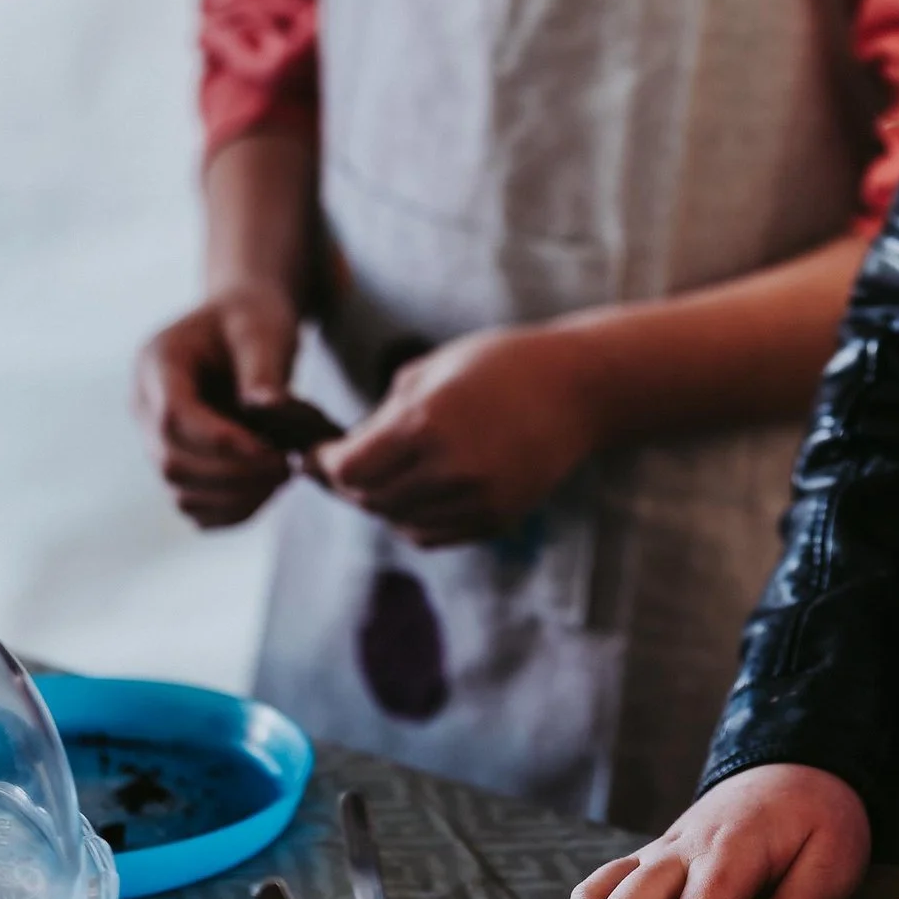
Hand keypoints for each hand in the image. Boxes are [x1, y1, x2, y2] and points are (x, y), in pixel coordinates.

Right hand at [132, 284, 298, 528]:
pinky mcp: (176, 463)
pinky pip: (194, 506)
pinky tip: (267, 489)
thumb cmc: (253, 318)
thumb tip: (268, 409)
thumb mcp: (262, 328)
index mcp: (158, 363)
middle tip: (287, 467)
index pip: (174, 418)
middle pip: (172, 462)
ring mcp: (155, 439)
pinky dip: (232, 510)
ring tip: (284, 474)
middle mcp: (145, 405)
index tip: (272, 453)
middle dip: (234, 476)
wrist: (242, 323)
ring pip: (180, 493)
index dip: (221, 443)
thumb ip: (263, 369)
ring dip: (236, 498)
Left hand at [314, 324, 596, 547]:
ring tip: (380, 478)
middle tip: (340, 467)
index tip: (318, 453)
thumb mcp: (434, 368)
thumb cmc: (502, 364)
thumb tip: (349, 449)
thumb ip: (387, 413)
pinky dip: (412, 520)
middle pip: (370, 499)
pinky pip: (433, 535)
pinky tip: (416, 494)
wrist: (580, 389)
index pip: (349, 469)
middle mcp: (450, 468)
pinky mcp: (496, 518)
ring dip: (380, 504)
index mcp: (427, 422)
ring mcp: (477, 499)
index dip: (325, 465)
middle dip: (349, 484)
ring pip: (398, 522)